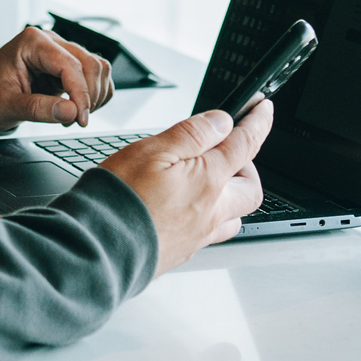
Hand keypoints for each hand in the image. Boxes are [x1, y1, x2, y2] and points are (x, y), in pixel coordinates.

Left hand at [0, 25, 114, 131]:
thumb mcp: (6, 106)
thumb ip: (38, 108)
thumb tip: (72, 112)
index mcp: (32, 42)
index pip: (70, 65)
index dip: (81, 94)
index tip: (81, 120)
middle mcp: (50, 42)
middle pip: (90, 64)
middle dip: (89, 96)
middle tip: (75, 122)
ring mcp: (61, 52)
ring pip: (98, 68)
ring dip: (94, 95)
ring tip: (73, 116)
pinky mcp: (67, 65)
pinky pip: (96, 75)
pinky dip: (95, 94)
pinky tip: (77, 109)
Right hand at [100, 101, 272, 273]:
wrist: (98, 248)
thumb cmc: (120, 199)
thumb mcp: (152, 150)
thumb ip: (192, 134)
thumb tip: (222, 122)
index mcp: (209, 180)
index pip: (246, 144)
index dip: (258, 121)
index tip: (262, 109)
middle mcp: (211, 212)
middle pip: (251, 189)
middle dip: (249, 168)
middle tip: (230, 153)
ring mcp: (198, 236)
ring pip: (233, 217)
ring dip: (231, 197)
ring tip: (209, 183)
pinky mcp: (181, 252)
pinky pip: (209, 235)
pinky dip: (208, 217)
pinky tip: (187, 209)